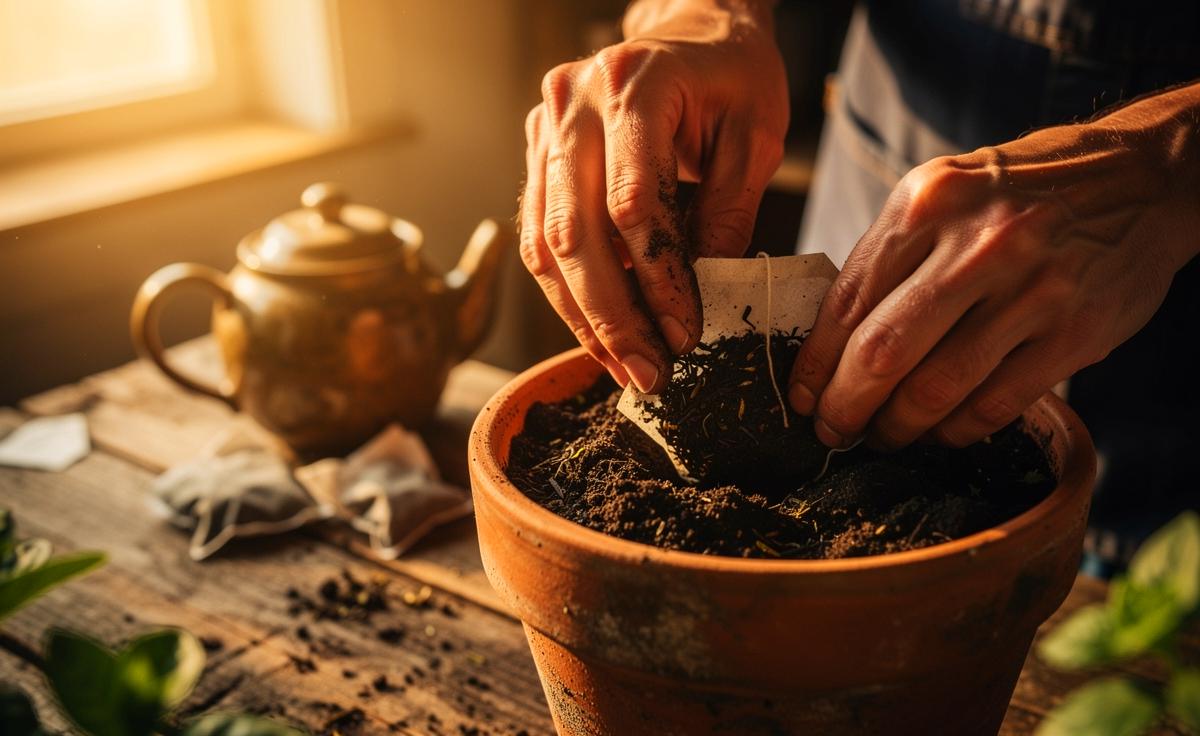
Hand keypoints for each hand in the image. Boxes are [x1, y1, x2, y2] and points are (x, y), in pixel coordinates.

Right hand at [520, 0, 787, 392]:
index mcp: (634, 85)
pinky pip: (539, 236)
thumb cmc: (733, 73)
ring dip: (582, 317)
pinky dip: (566, 292)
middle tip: (647, 375)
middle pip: (575, 234)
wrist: (693, 25)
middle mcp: (574, 104)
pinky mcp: (538, 152)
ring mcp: (546, 127)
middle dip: (612, 317)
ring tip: (622, 367)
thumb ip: (727, 213)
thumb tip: (704, 299)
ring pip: (545, 244)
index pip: (632, 205)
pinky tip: (598, 332)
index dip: (657, 280)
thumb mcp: (755, 135)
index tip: (686, 334)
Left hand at [788, 84, 1199, 448]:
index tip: (802, 396)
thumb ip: (893, 253)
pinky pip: (995, 404)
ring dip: (898, 427)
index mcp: (929, 202)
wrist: (1144, 177)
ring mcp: (1032, 290)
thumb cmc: (1023, 192)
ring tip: (884, 435)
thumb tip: (832, 336)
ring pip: (936, 388)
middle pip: (883, 351)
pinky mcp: (1075, 333)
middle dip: (846, 405)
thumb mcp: (945, 191)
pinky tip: (941, 432)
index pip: (849, 299)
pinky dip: (956, 431)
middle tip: (834, 429)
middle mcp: (978, 244)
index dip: (815, 362)